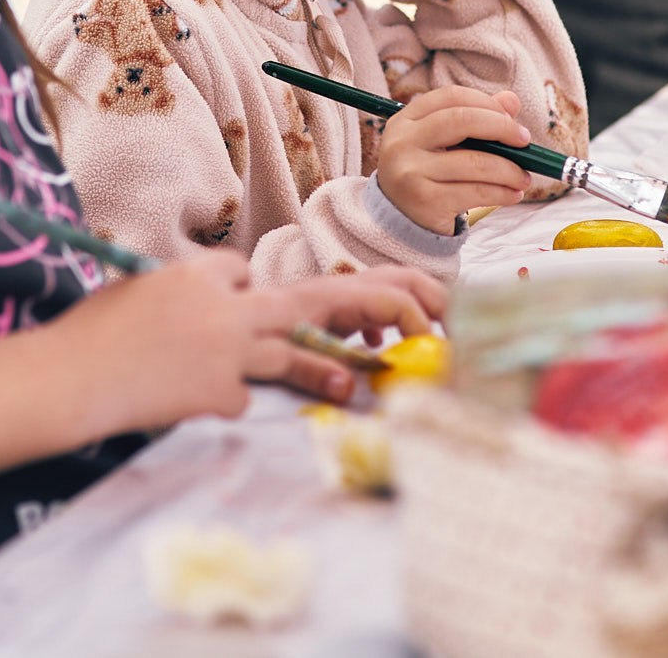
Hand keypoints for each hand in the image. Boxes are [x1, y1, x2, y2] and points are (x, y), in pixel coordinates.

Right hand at [48, 250, 264, 429]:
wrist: (74, 376)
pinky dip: (225, 401)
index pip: (240, 267)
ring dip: (257, 362)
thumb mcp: (138, 286)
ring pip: (279, 355)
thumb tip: (196, 296)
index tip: (221, 300)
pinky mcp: (221, 392)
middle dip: (272, 319)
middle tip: (250, 334)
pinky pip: (245, 398)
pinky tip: (196, 399)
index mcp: (196, 274)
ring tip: (227, 369)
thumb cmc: (91, 328)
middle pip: (283, 309)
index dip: (233, 285)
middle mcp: (222, 309)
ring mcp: (228, 353)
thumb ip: (178, 287)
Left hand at [249, 266, 452, 402]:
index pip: (392, 298)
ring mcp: (333, 295)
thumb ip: (310, 370)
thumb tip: (348, 388)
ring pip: (390, 286)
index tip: (429, 356)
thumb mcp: (271, 357)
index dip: (418, 323)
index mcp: (330, 297)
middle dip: (435, 300)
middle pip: (401, 278)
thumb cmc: (242, 340)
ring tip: (436, 337)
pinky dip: (390, 317)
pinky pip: (371, 301)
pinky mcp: (326, 308)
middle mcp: (336, 288)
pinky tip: (379, 347)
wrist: (210, 326)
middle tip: (458, 333)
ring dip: (419, 305)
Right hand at [378, 86, 532, 232]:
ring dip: (510, 170)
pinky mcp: (426, 201)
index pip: (452, 97)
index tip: (511, 117)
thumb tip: (511, 101)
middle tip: (525, 141)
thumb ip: (475, 117)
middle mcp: (402, 142)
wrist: (399, 219)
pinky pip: (477, 192)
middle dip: (502, 128)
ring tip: (523, 177)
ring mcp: (411, 172)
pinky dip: (503, 193)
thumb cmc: (428, 172)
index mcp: (405, 120)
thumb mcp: (444, 142)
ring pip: (475, 162)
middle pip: (462, 120)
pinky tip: (512, 195)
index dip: (487, 103)